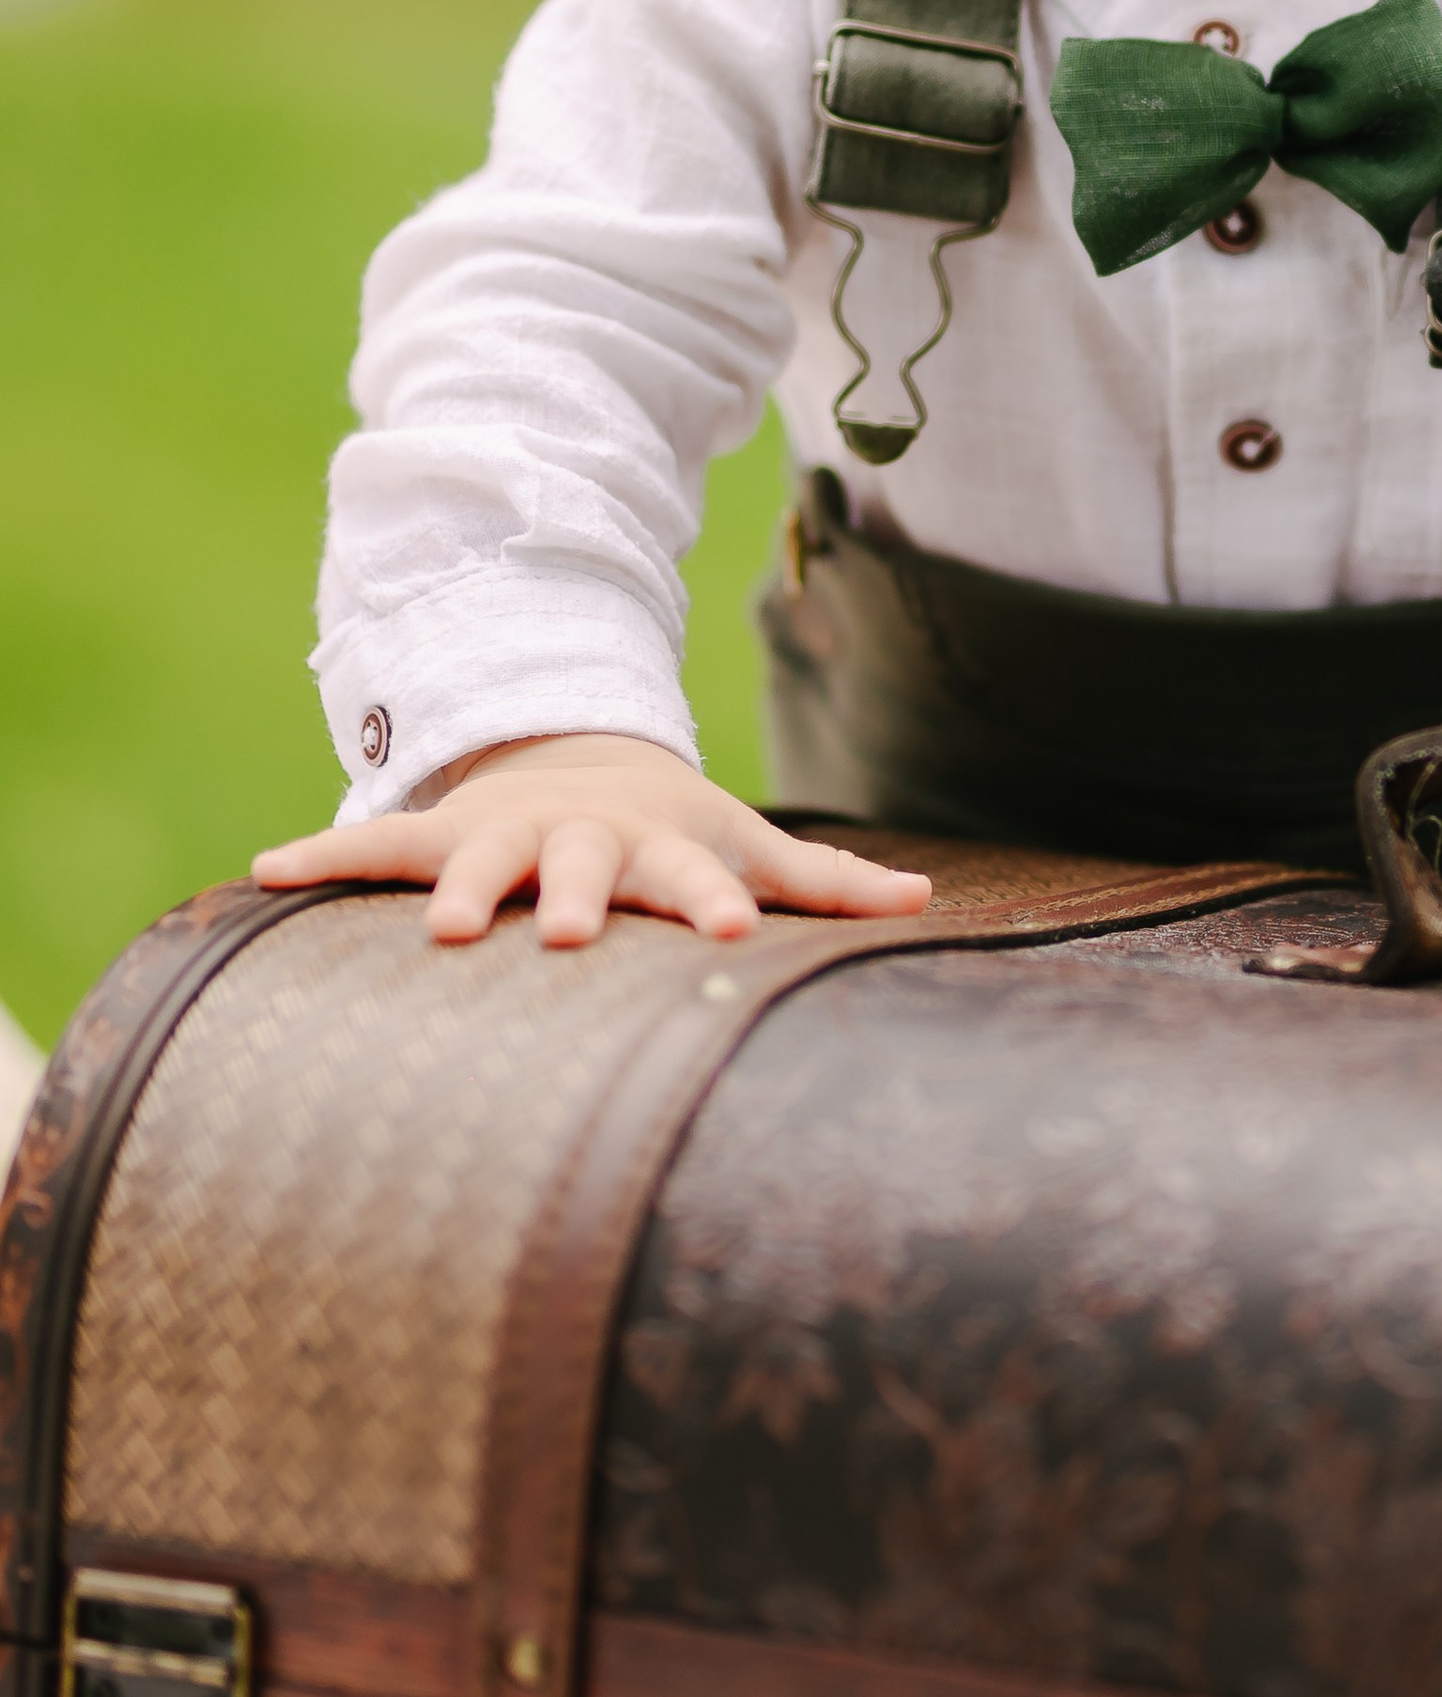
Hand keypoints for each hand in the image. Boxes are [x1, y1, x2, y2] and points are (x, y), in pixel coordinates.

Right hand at [254, 732, 933, 947]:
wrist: (577, 757)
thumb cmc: (672, 833)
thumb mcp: (744, 847)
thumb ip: (826, 885)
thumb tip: (926, 903)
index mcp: (659, 851)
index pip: (697, 882)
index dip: (719, 906)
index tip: (737, 940)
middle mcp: (579, 840)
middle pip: (583, 868)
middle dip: (577, 898)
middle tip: (570, 935)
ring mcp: (503, 834)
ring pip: (476, 857)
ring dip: (453, 887)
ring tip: (437, 930)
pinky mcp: (434, 836)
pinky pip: (372, 845)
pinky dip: (320, 858)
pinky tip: (259, 875)